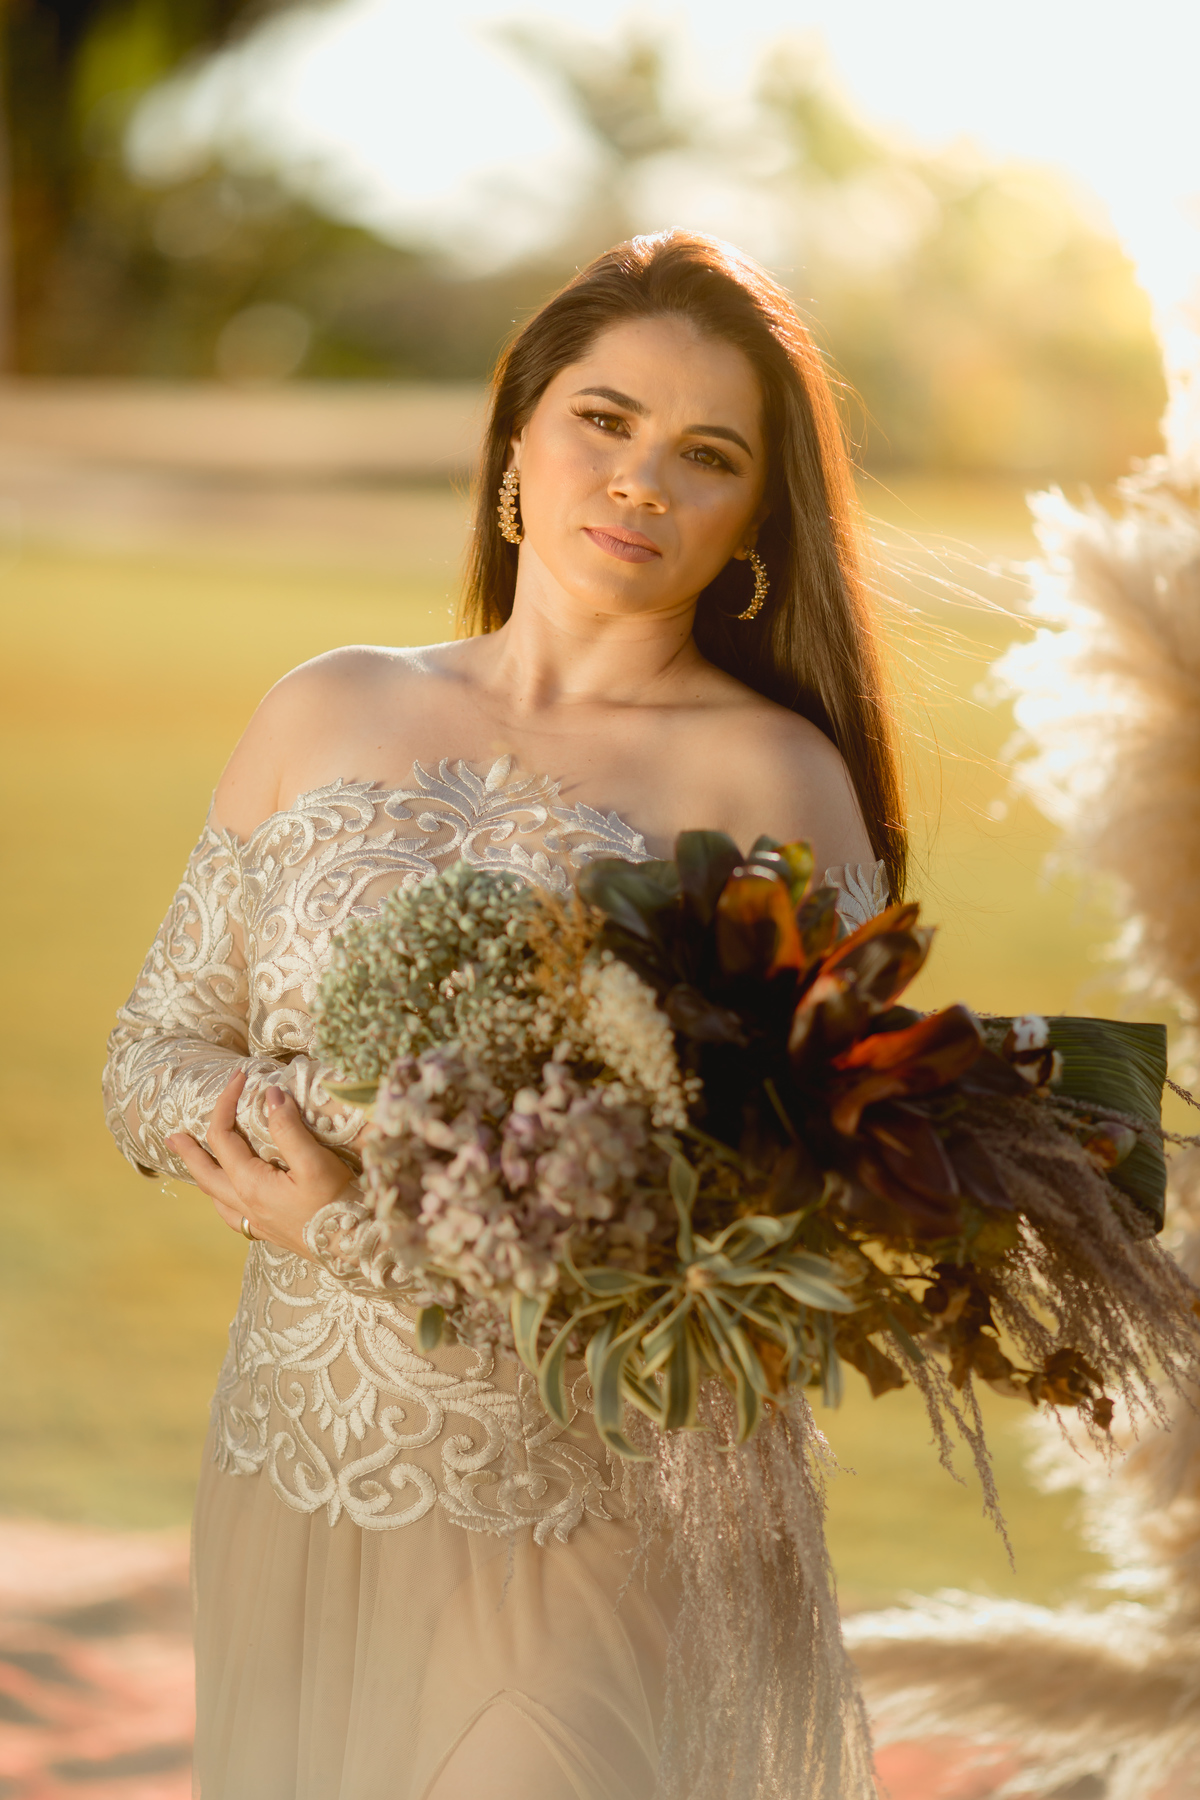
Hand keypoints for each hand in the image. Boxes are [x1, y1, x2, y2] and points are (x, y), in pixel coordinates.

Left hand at [166, 1070, 355, 1256]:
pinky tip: (230, 1197)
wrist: (356, 1249)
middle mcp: (246, 1205)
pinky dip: (223, 1199)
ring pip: (216, 1196)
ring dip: (202, 1174)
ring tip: (196, 1162)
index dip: (225, 1104)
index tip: (239, 1078)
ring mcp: (256, 1222)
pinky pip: (232, 1214)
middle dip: (190, 1150)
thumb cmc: (337, 1205)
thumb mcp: (315, 1163)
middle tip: (174, 1135)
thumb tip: (270, 1095)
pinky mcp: (271, 1231)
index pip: (222, 1137)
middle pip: (205, 1173)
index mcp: (251, 1184)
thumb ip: (289, 1129)